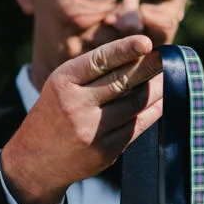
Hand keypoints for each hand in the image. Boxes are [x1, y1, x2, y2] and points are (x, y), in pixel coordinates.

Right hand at [0, 36, 163, 203]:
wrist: (35, 161)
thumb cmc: (54, 114)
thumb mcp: (62, 86)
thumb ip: (93, 72)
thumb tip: (138, 56)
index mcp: (63, 82)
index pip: (99, 61)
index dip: (125, 50)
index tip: (146, 42)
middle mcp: (76, 105)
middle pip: (122, 81)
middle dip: (149, 67)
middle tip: (167, 58)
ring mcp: (92, 130)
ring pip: (135, 104)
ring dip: (156, 89)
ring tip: (168, 77)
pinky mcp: (106, 150)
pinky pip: (137, 126)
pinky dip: (153, 111)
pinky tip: (162, 101)